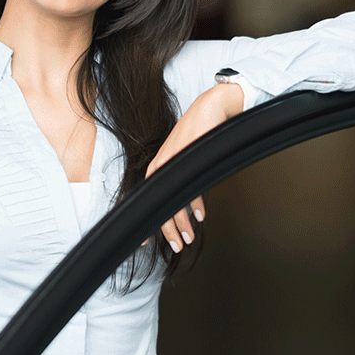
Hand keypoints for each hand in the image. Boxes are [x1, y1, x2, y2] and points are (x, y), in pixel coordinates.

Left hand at [145, 83, 243, 251]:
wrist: (209, 108)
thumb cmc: (197, 134)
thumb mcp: (183, 158)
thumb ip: (179, 177)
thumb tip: (183, 202)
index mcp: (157, 168)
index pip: (147, 200)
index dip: (146, 223)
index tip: (144, 242)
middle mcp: (161, 166)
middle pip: (160, 206)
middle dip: (167, 230)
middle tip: (177, 246)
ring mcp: (173, 161)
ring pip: (174, 201)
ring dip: (181, 223)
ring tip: (188, 238)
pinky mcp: (187, 156)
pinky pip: (190, 187)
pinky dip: (194, 204)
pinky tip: (198, 215)